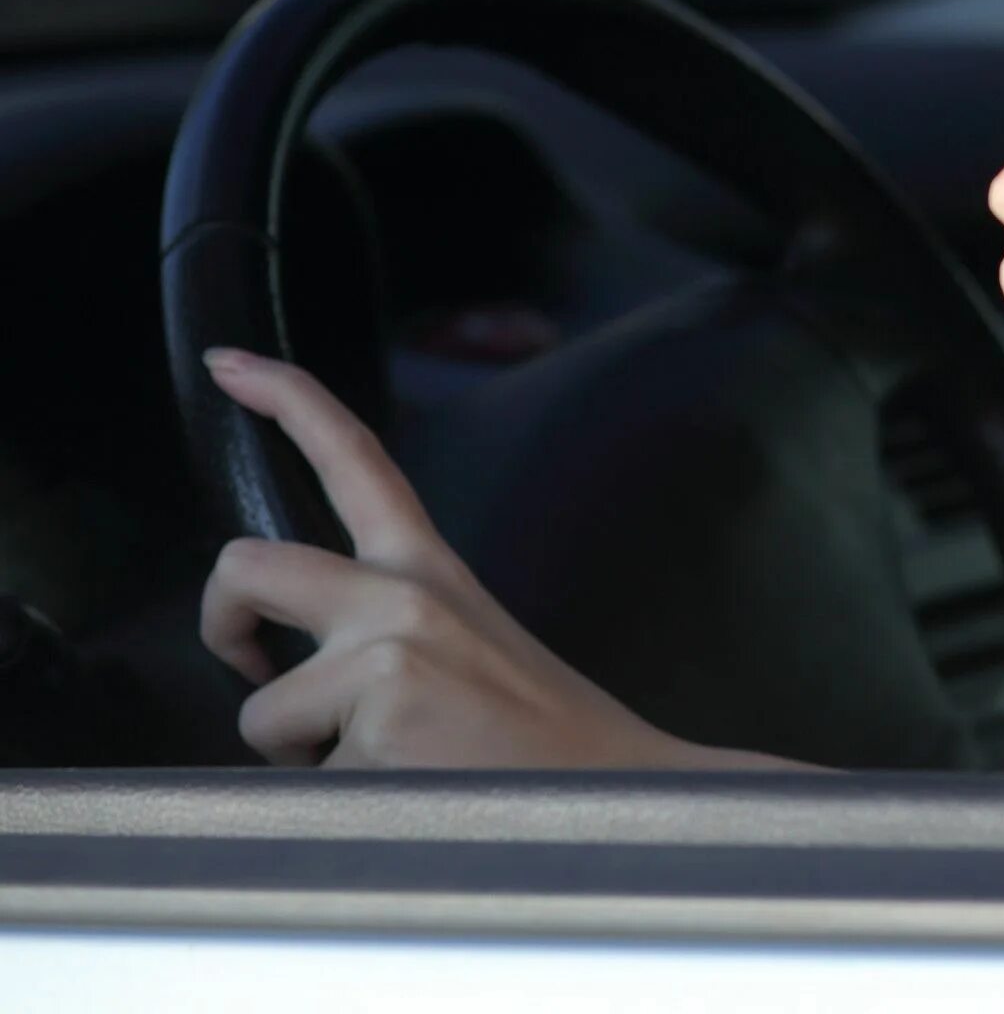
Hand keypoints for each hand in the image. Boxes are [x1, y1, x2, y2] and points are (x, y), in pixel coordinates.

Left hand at [196, 348, 723, 769]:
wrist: (619, 790)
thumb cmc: (535, 736)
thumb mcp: (467, 642)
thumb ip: (383, 625)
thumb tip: (290, 658)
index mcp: (428, 569)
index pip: (353, 459)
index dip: (285, 398)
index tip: (230, 363)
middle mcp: (403, 596)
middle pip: (246, 566)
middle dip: (221, 625)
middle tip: (255, 669)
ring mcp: (387, 656)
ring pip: (260, 707)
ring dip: (298, 751)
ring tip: (384, 761)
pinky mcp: (378, 723)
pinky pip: (296, 779)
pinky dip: (332, 803)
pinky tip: (402, 794)